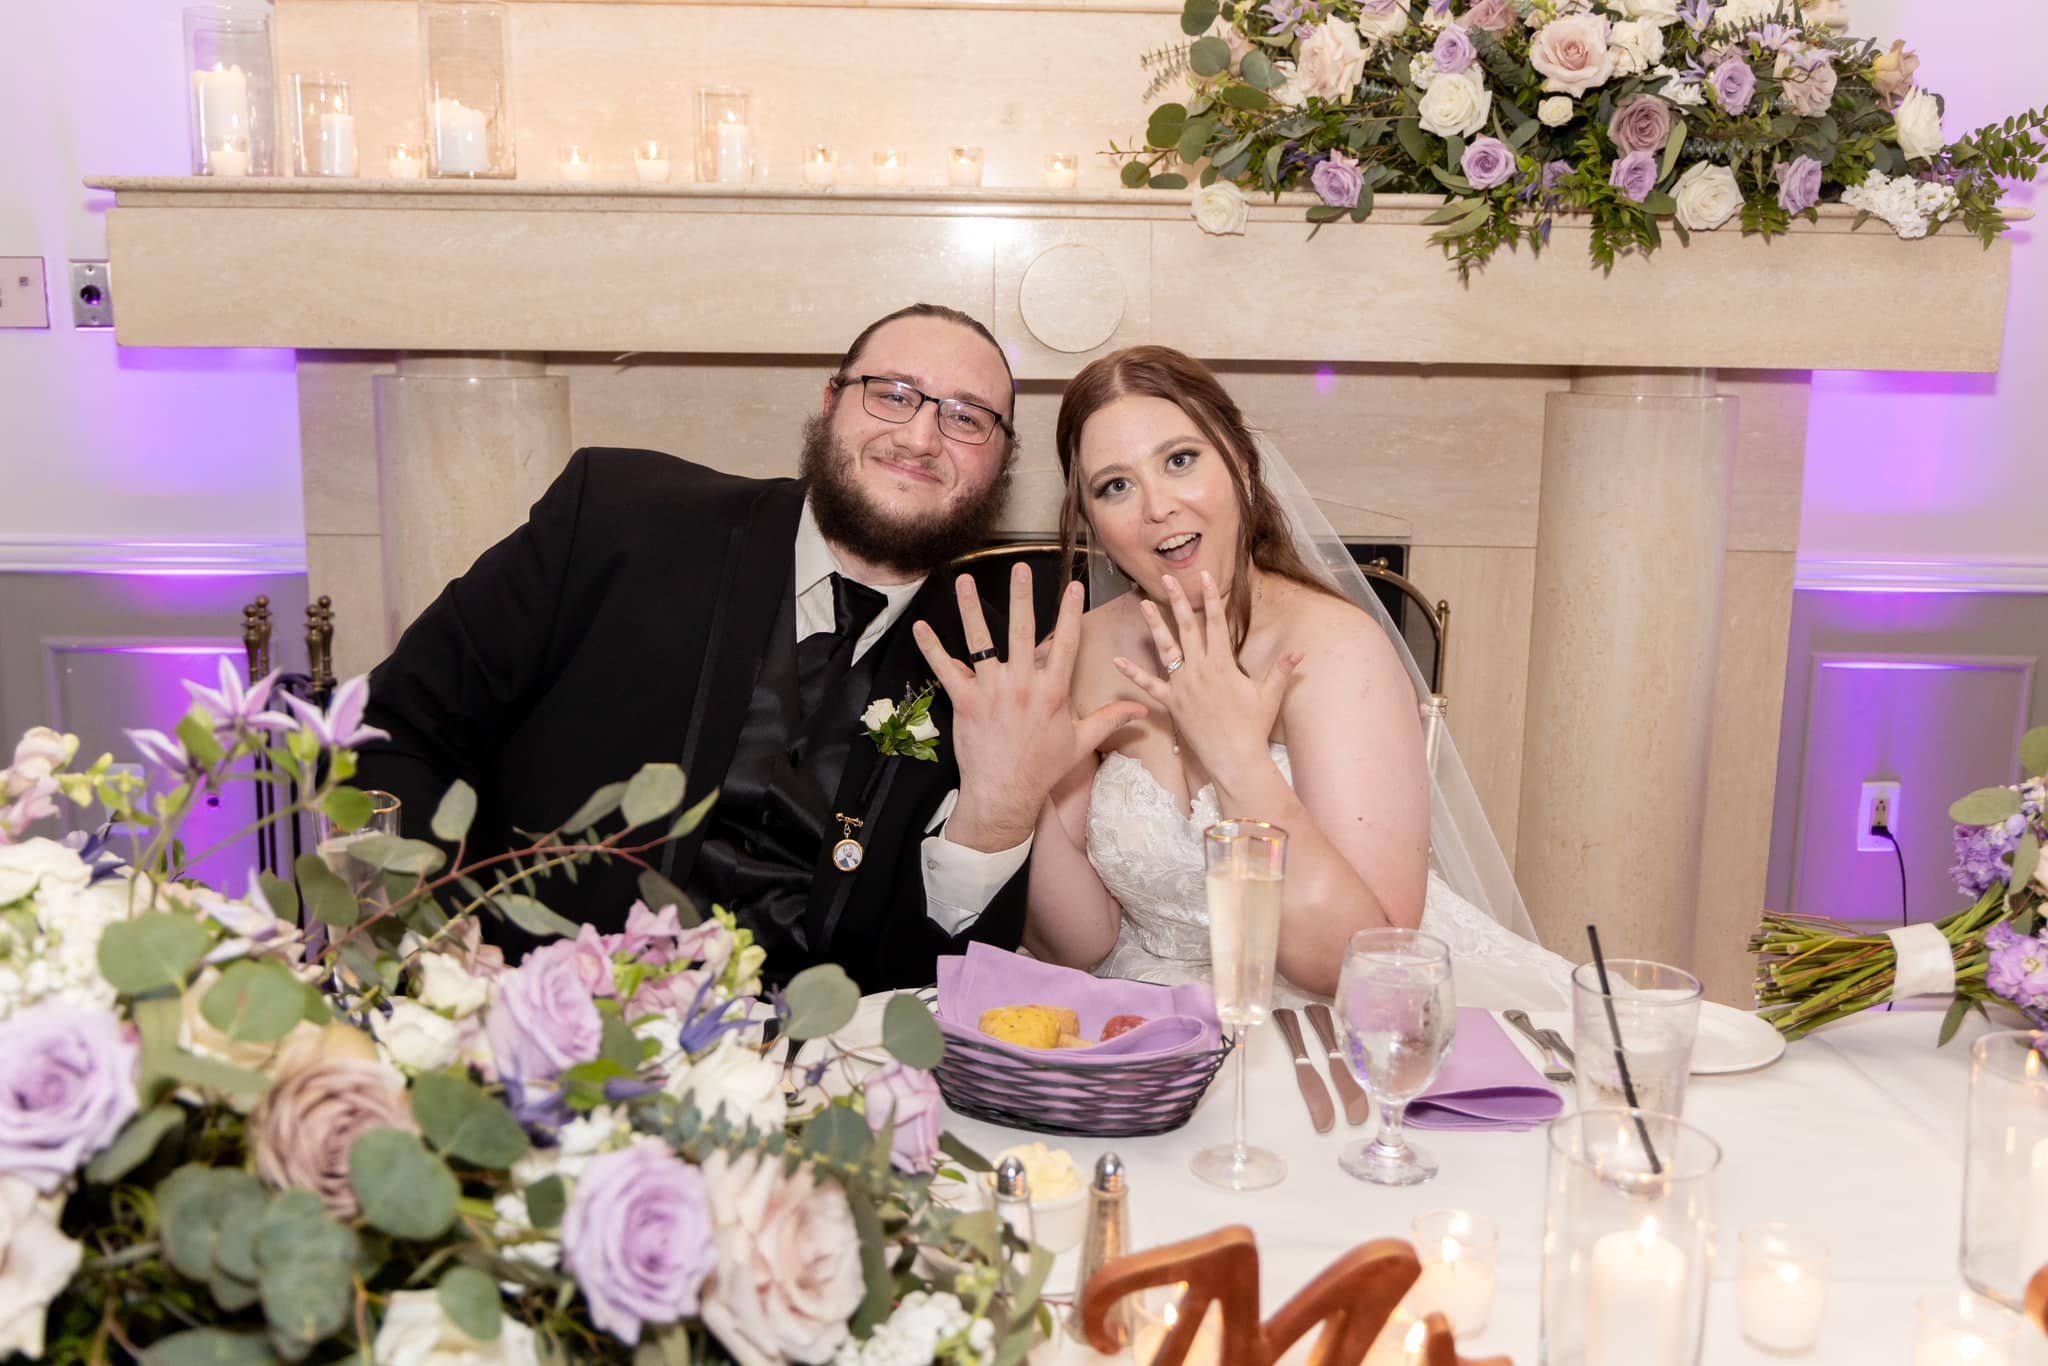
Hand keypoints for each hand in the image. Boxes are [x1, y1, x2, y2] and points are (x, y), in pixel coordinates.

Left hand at [913, 566, 1148, 851]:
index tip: (1074, 586)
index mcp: (1053, 691)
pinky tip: (920, 627)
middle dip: (1022, 597)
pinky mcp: (965, 702)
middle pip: (1021, 631)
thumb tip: (1143, 710)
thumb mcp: (1082, 742)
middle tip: (1020, 568)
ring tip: (965, 581)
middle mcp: (1023, 684)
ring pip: (980, 642)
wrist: (1006, 794)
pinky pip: (945, 670)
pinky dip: (931, 648)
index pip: (1065, 643)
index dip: (1070, 613)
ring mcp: (992, 691)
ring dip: (971, 610)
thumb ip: (1111, 719)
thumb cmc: (1043, 768)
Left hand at [1113, 571, 1300, 784]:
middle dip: (1177, 600)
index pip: (1216, 623)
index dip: (1211, 598)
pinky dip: (1133, 673)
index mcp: (1222, 664)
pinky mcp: (1171, 703)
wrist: (1234, 758)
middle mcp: (1199, 669)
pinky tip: (1117, 660)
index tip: (1204, 577)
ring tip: (1143, 603)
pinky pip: (1149, 686)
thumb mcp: (1270, 695)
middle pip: (1187, 627)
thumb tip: (1300, 651)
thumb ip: (1282, 669)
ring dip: (1154, 624)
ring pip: (1166, 648)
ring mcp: (1182, 685)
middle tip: (1167, 579)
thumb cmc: (1253, 727)